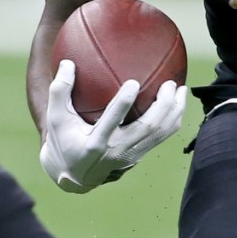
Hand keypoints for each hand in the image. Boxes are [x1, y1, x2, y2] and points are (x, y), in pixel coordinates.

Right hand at [39, 59, 186, 193]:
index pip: (111, 121)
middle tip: (170, 84)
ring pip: (159, 134)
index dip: (123, 103)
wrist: (73, 175)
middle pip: (147, 128)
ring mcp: (130, 155)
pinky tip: (177, 103)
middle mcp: (116, 150)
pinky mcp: (139, 155)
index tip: (134, 82)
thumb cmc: (63, 140)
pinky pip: (161, 137)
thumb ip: (60, 90)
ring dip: (174, 112)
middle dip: (162, 106)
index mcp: (95, 142)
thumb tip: (68, 62)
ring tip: (181, 90)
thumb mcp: (55, 118)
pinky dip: (173, 120)